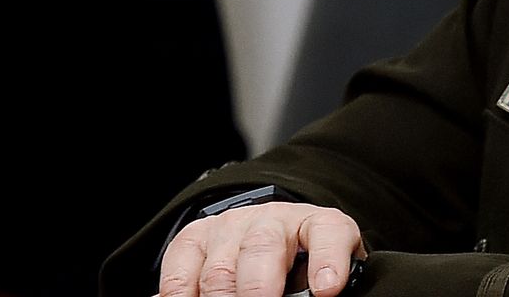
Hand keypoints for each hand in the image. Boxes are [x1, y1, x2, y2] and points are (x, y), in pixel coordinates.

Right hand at [158, 202, 362, 296]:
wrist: (268, 239)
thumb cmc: (301, 268)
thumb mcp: (317, 275)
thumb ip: (313, 288)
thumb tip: (311, 295)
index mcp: (317, 226)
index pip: (328, 232)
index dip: (328, 259)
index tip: (327, 289)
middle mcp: (273, 220)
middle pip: (263, 247)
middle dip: (259, 287)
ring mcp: (231, 227)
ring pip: (219, 268)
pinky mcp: (194, 239)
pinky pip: (180, 269)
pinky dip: (182, 296)